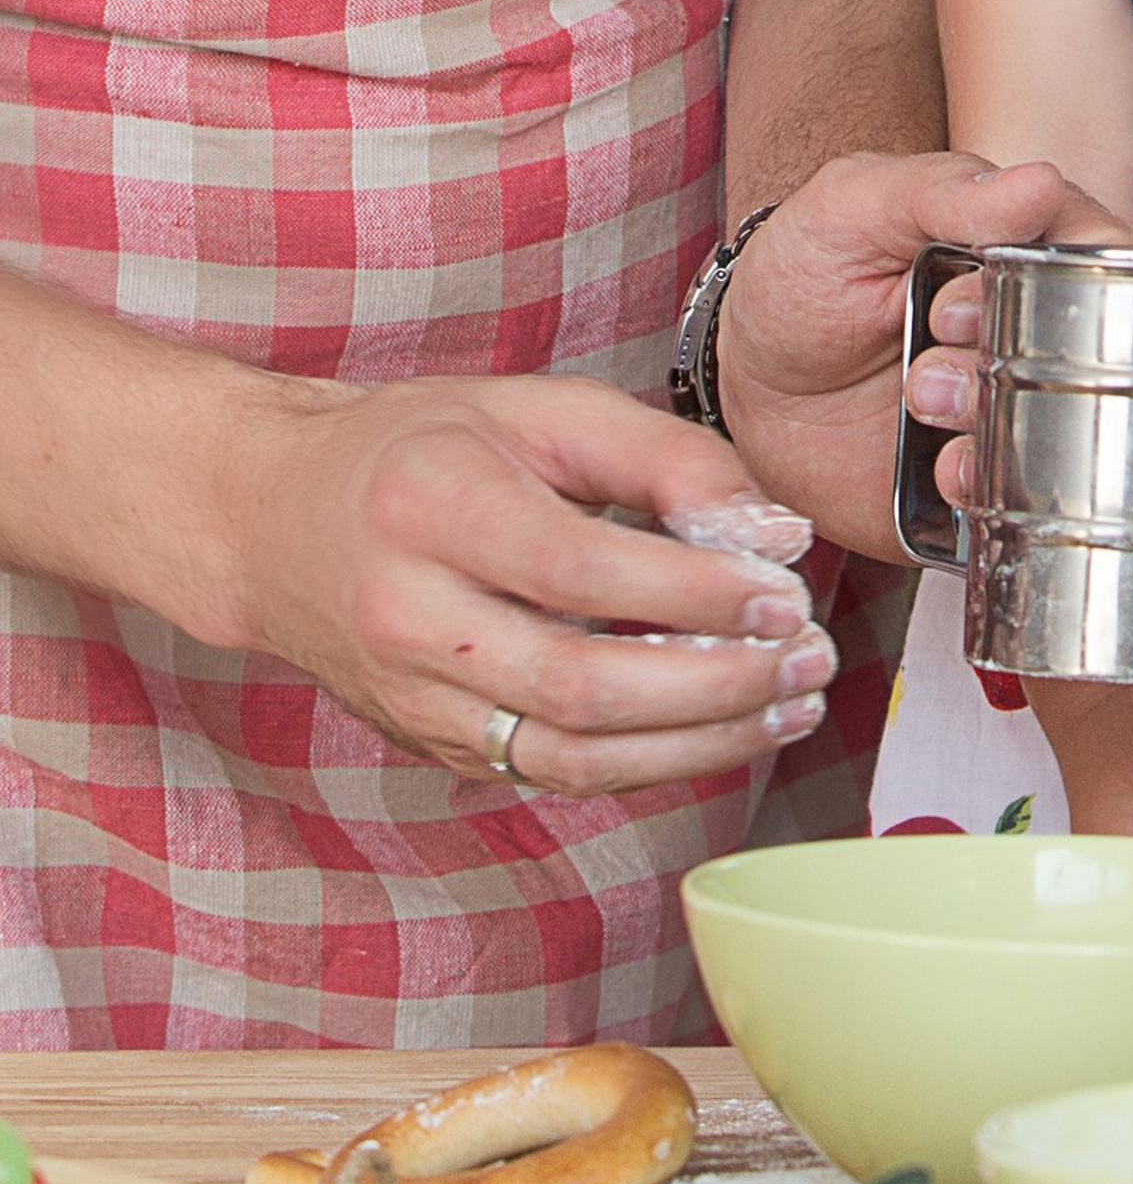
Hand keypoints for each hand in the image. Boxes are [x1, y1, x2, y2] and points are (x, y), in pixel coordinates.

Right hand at [222, 370, 841, 796]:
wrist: (272, 523)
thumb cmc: (420, 450)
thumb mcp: (539, 408)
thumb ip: (663, 457)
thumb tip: (772, 532)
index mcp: (432, 505)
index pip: (578, 570)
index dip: (692, 591)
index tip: (785, 589)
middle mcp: (410, 615)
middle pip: (581, 684)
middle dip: (717, 683)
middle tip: (809, 657)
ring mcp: (415, 698)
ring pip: (572, 755)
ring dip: (701, 743)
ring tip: (792, 703)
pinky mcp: (434, 748)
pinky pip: (556, 775)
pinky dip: (654, 763)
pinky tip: (726, 728)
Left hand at [714, 149, 1076, 555]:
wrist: (752, 387)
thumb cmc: (804, 275)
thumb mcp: (854, 207)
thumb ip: (941, 192)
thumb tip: (1041, 183)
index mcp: (1023, 246)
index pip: (1101, 254)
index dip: (1053, 280)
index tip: (954, 300)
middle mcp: (1040, 327)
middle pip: (1097, 346)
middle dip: (1023, 355)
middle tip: (932, 347)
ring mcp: (1023, 402)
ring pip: (1075, 425)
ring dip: (1007, 419)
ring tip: (921, 400)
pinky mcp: (998, 473)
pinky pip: (1035, 496)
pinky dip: (998, 486)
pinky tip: (944, 469)